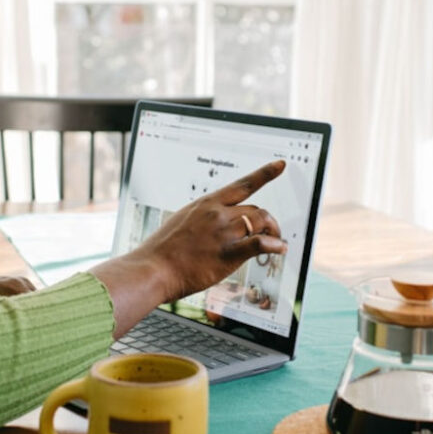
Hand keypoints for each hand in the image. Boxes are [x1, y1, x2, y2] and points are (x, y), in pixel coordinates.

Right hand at [138, 160, 287, 300]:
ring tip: (276, 242)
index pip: (242, 184)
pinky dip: (274, 245)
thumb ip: (202, 220)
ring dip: (273, 232)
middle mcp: (218, 214)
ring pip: (261, 222)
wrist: (153, 268)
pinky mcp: (228, 253)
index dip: (264, 174)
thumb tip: (216, 226)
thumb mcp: (182, 222)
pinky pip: (260, 243)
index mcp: (206, 203)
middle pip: (256, 209)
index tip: (280, 165)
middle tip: (271, 233)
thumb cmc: (162, 250)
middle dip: (267, 221)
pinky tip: (279, 249)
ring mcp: (224, 232)